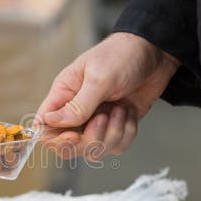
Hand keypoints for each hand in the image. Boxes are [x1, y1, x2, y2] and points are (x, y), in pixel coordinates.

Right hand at [36, 32, 178, 160]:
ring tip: (121, 108)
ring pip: (94, 149)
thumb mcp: (99, 79)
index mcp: (64, 95)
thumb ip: (77, 105)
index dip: (56, 139)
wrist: (155, 52)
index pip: (45, 126)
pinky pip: (116, 146)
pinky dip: (126, 133)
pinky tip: (129, 113)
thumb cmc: (122, 55)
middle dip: (90, 139)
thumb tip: (49, 122)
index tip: (74, 135)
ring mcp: (97, 120)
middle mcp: (77, 111)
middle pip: (69, 145)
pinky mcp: (117, 125)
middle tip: (104, 118)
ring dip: (112, 134)